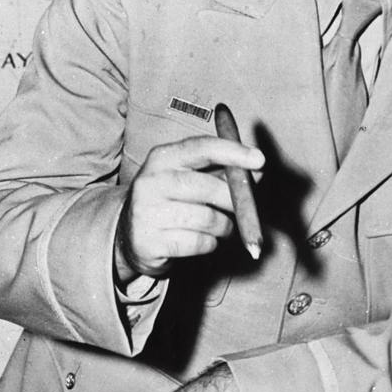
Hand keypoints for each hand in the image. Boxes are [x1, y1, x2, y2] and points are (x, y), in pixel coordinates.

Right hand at [115, 135, 264, 281]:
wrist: (131, 234)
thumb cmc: (172, 201)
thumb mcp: (190, 177)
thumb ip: (223, 171)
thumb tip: (257, 169)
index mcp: (162, 157)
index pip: (202, 148)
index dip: (233, 152)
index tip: (259, 160)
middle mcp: (151, 181)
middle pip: (207, 187)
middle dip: (233, 200)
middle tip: (239, 208)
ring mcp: (147, 212)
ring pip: (208, 219)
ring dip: (224, 226)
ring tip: (218, 226)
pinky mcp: (150, 242)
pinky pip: (199, 243)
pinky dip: (210, 244)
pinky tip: (201, 240)